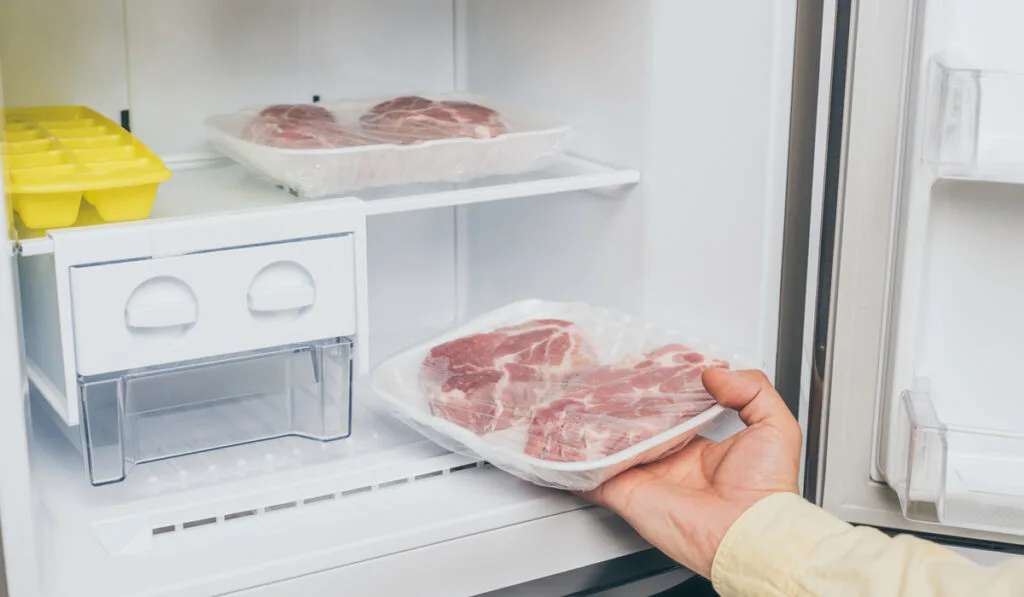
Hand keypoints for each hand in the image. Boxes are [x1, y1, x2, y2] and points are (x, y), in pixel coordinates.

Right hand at [584, 369, 801, 578]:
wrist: (748, 532)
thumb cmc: (766, 490)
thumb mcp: (776, 426)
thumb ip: (752, 389)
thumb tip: (714, 372)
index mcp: (701, 448)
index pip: (672, 410)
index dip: (662, 387)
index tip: (654, 364)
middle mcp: (669, 459)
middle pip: (636, 423)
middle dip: (623, 399)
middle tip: (614, 372)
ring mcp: (644, 475)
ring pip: (609, 443)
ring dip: (595, 421)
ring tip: (584, 393)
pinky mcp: (624, 491)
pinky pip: (591, 471)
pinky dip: (576, 456)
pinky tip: (568, 433)